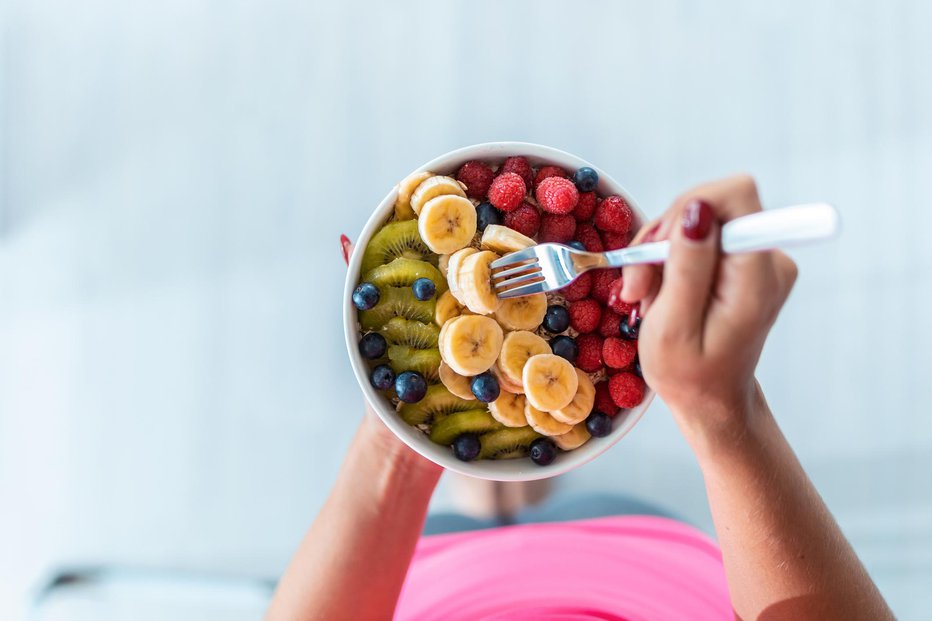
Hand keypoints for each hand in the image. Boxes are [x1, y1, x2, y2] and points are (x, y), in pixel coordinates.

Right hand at [621, 175, 796, 437]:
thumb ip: (687, 266)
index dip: (686, 209)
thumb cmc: (689, 374)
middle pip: (711, 204)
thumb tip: (698, 210)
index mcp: (758, 276)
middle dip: (664, 237)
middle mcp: (769, 258)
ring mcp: (759, 258)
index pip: (735, 194)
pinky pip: (701, 235)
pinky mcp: (744, 260)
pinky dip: (671, 258)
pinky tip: (662, 292)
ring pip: (699, 218)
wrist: (712, 399)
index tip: (655, 252)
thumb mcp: (672, 327)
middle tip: (638, 286)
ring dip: (661, 251)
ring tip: (647, 295)